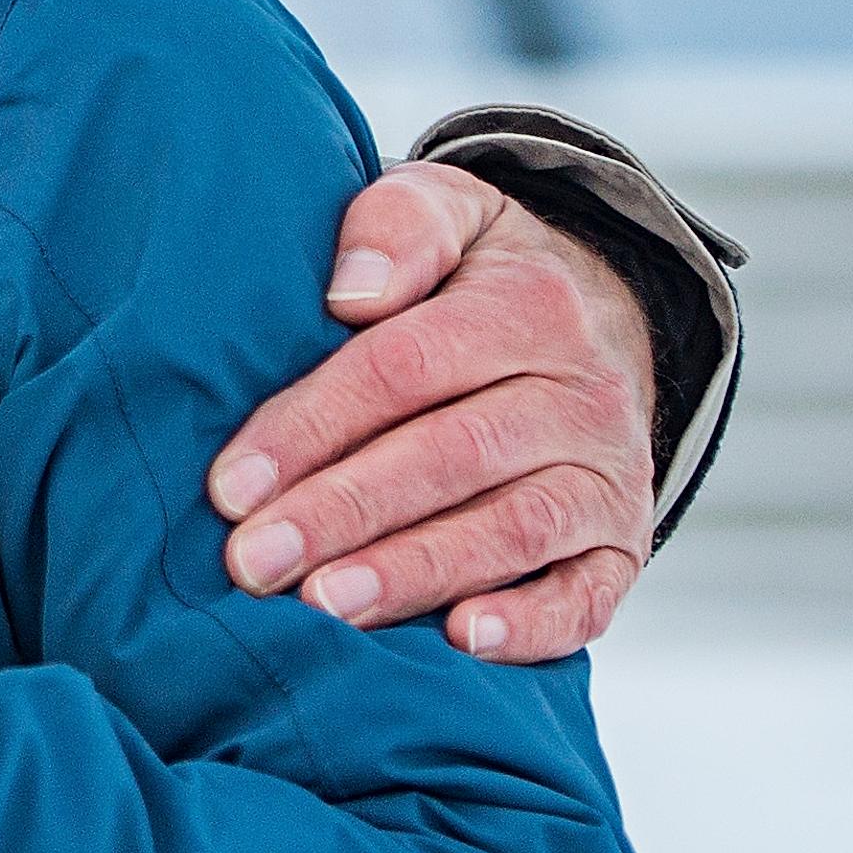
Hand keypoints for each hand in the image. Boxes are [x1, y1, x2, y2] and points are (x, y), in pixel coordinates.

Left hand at [209, 160, 657, 659]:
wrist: (602, 317)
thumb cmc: (476, 273)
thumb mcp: (446, 210)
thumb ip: (398, 227)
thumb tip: (349, 293)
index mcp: (528, 307)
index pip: (402, 370)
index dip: (312, 427)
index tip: (231, 486)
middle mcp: (580, 395)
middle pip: (451, 456)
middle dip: (344, 513)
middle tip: (255, 564)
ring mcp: (608, 476)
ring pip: (513, 530)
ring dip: (415, 573)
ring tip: (324, 608)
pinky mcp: (621, 544)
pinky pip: (590, 595)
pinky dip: (531, 625)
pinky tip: (462, 642)